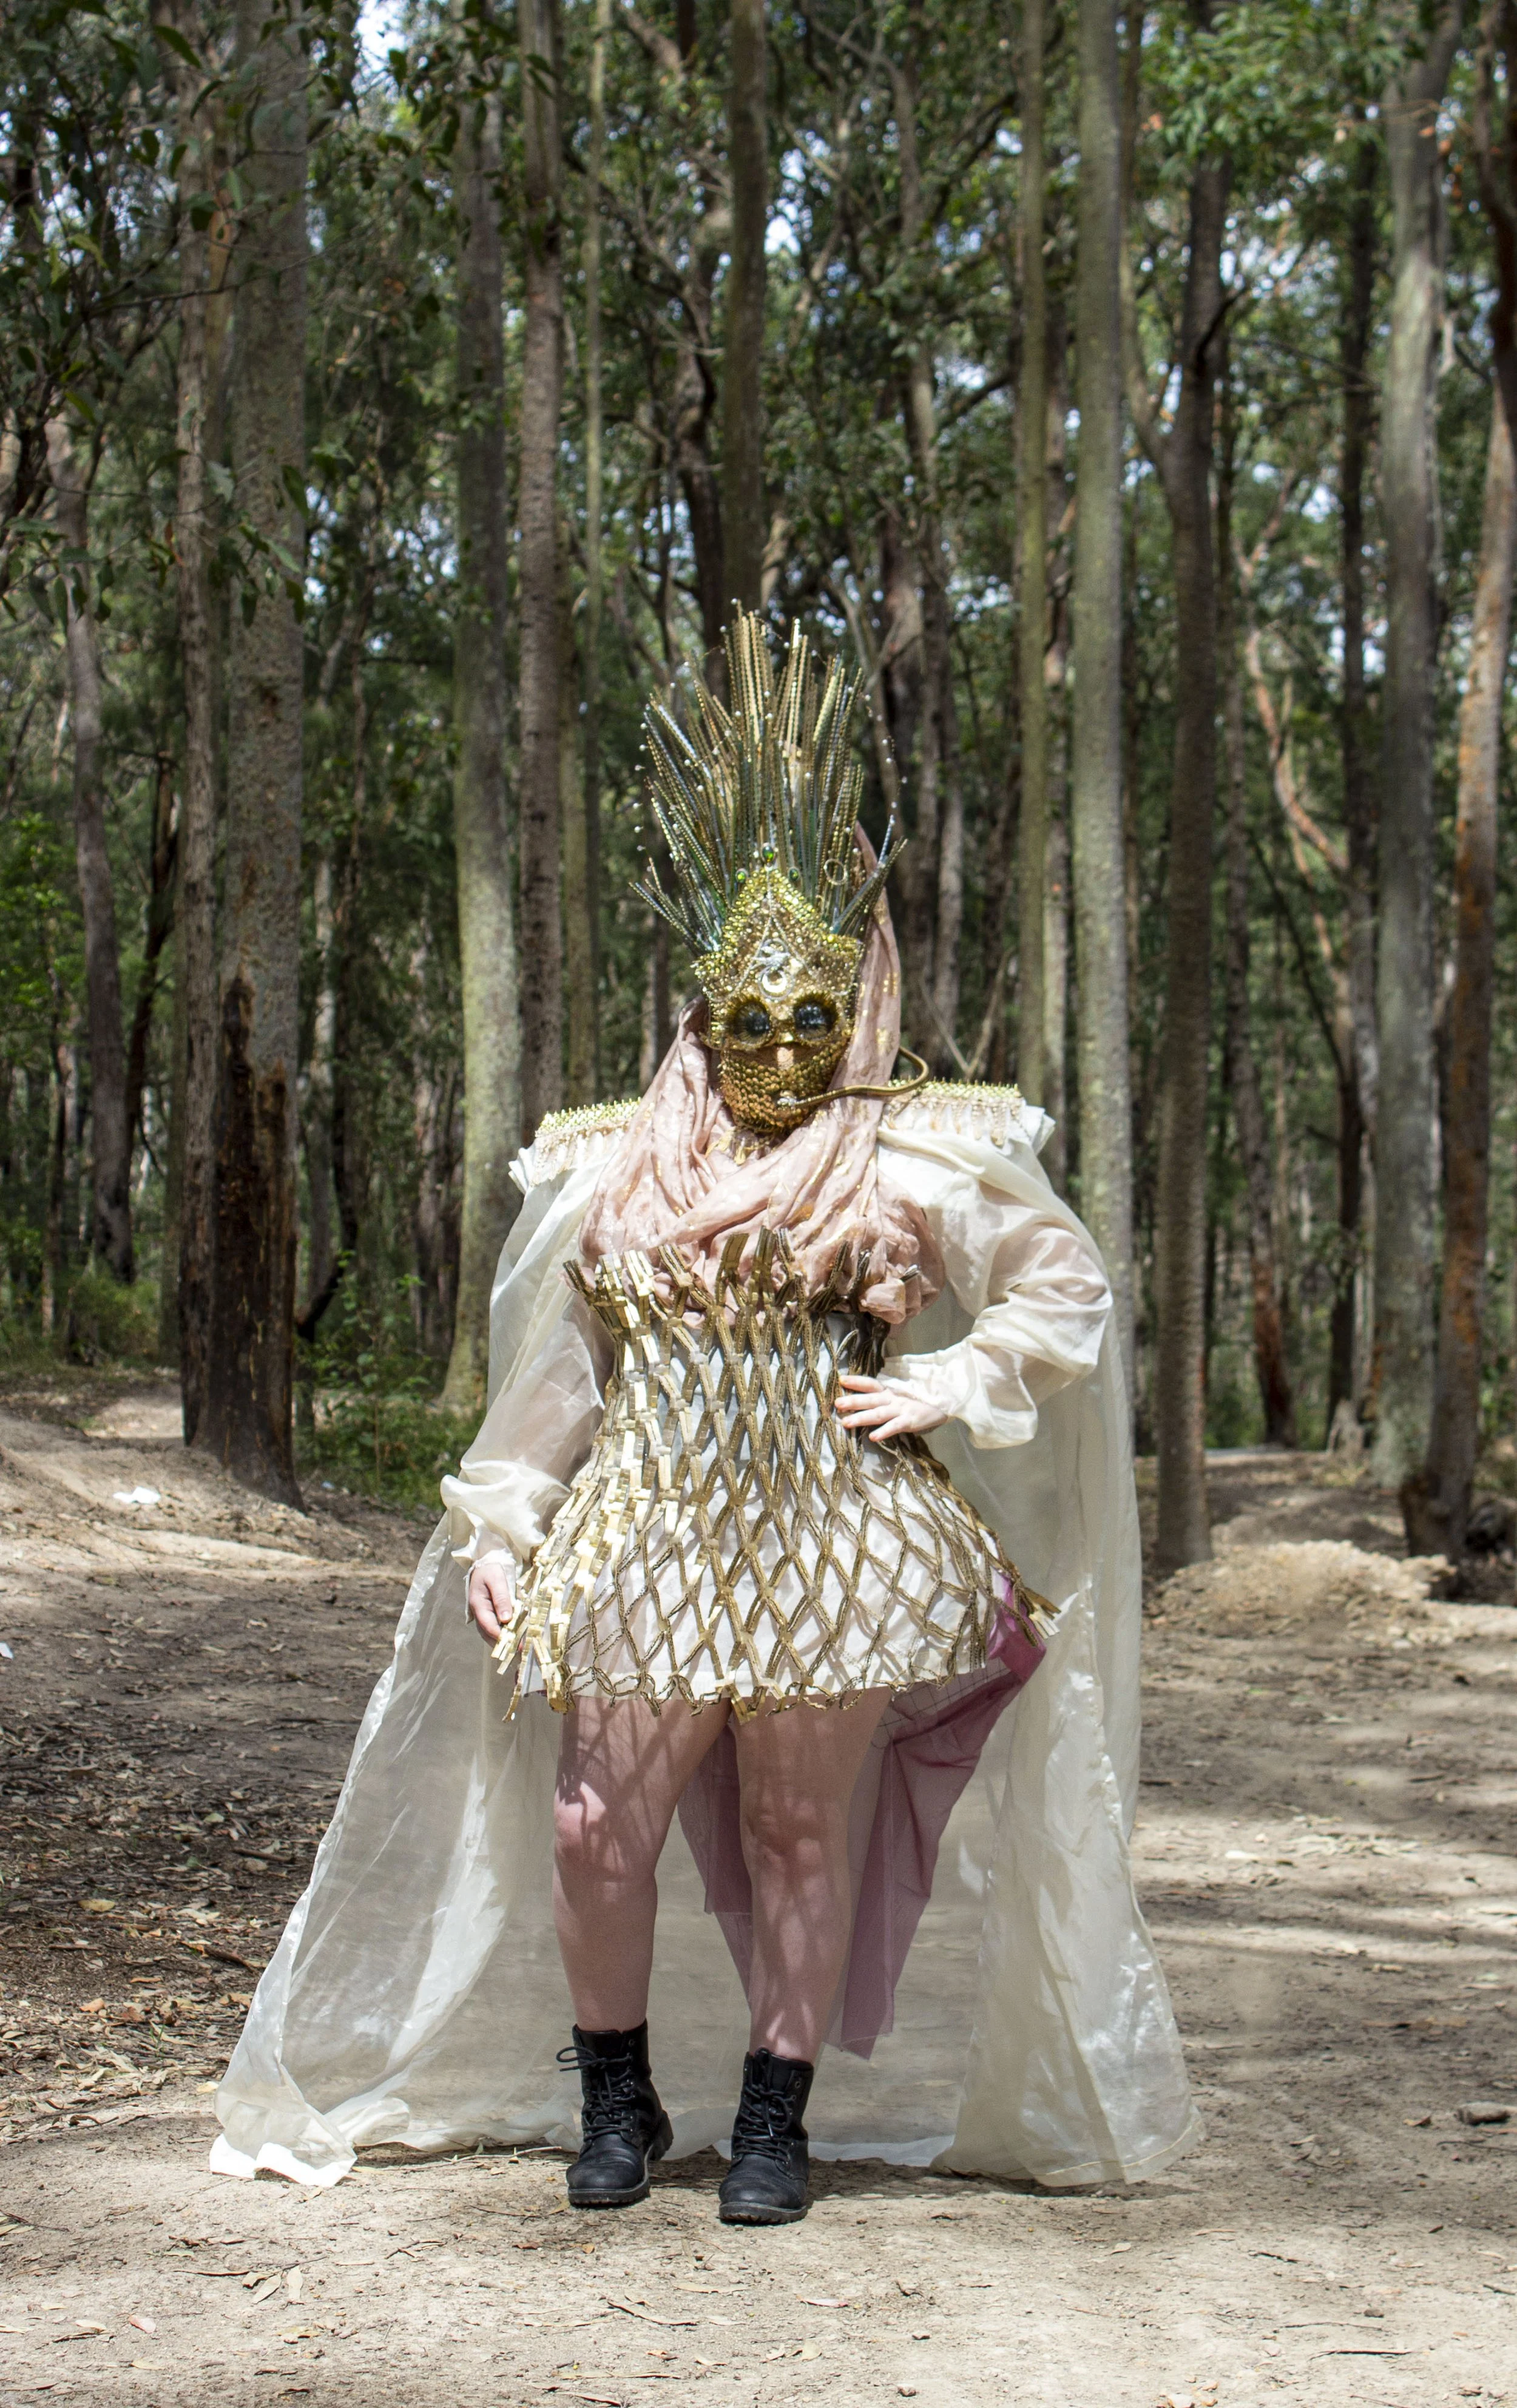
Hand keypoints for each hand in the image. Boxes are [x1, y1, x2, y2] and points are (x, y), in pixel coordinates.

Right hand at [468, 1554, 515, 1644]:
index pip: (488, 1626)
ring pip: (491, 1633)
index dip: (501, 1637)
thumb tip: (506, 1619)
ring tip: (520, 1647)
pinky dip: (505, 1633)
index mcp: (478, 1604)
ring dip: (504, 1640)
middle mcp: (479, 1613)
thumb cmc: (491, 1570)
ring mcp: (483, 1615)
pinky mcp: (489, 1615)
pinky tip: (516, 1636)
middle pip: (489, 1634)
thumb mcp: (496, 1579)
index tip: (515, 1644)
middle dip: (504, 1643)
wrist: (485, 1564)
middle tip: (521, 1650)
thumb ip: (501, 1598)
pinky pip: (495, 1627)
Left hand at [833, 1372, 947, 1441]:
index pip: (871, 1383)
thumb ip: (887, 1398)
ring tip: (846, 1422)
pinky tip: (873, 1437)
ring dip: (861, 1418)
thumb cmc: (922, 1401)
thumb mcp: (902, 1396)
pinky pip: (895, 1427)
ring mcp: (902, 1409)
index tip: (841, 1379)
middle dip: (853, 1401)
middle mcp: (894, 1398)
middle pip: (870, 1399)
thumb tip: (865, 1402)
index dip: (857, 1381)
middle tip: (836, 1403)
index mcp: (891, 1391)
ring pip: (878, 1413)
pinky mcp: (911, 1421)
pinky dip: (884, 1431)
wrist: (947, 1402)